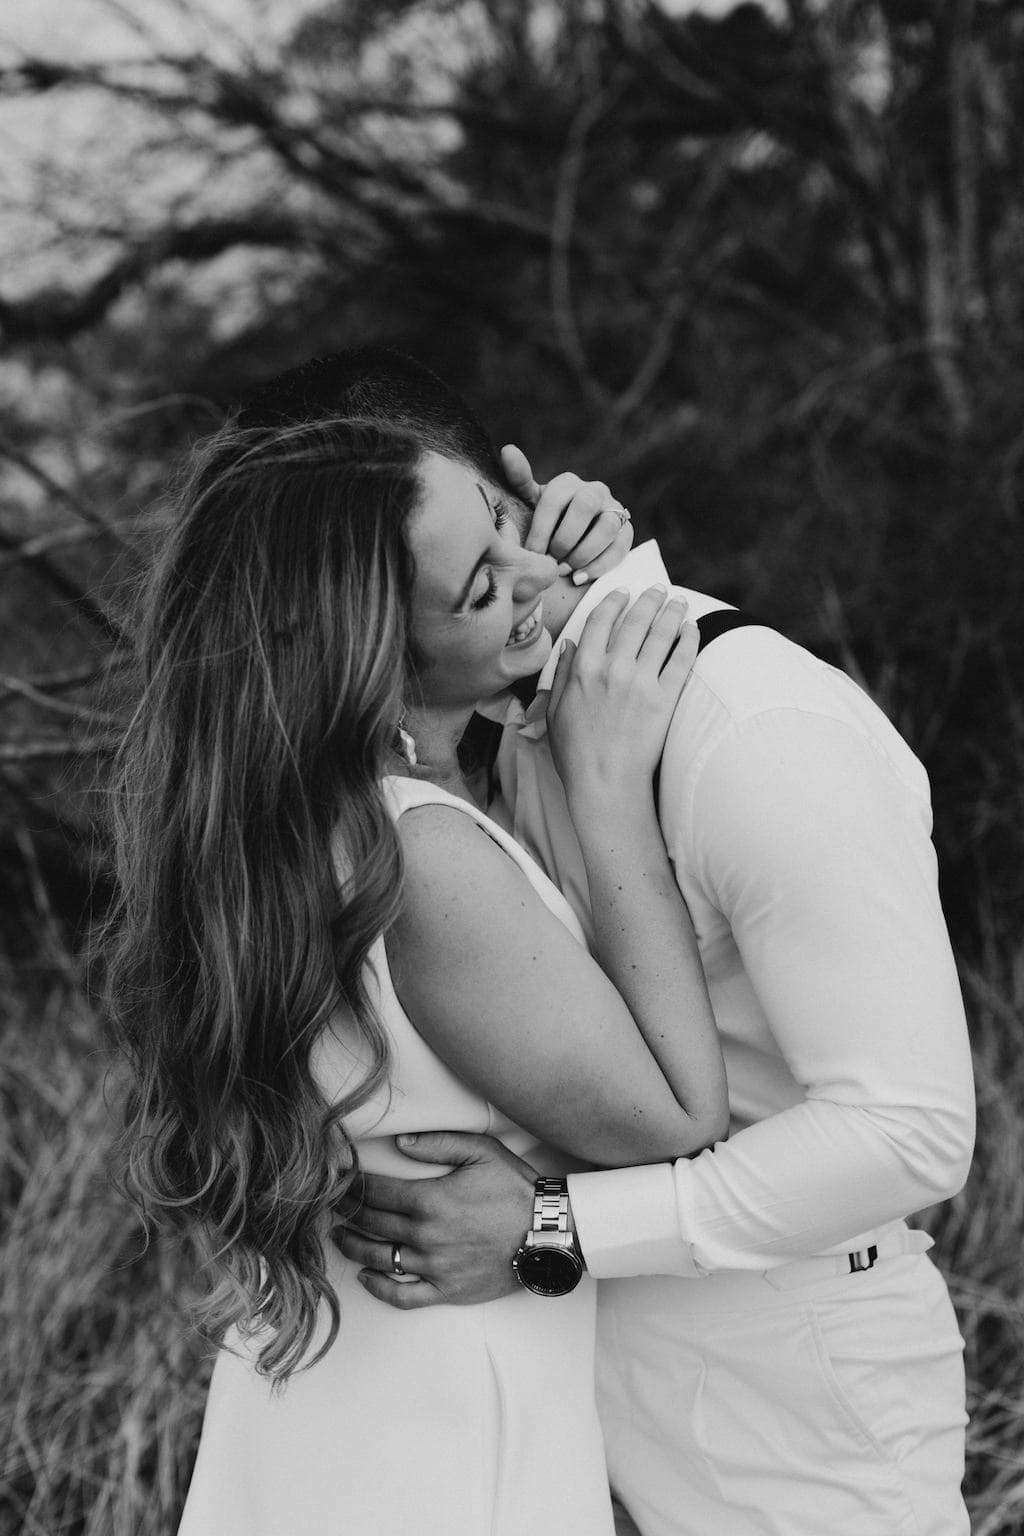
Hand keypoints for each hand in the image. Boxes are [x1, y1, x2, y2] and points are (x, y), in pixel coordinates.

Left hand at [332, 1131, 535, 1309]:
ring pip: (379, 1258)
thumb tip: (399, 1143)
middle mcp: (425, 1236)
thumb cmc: (515, 1189)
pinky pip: (403, 1296)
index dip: (350, 1182)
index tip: (335, 1176)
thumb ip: (438, 1144)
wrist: (548, 1233)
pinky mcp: (446, 1290)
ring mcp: (433, 1267)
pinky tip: (366, 1277)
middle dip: (345, 1210)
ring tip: (338, 1236)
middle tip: (329, 1201)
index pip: (376, 1190)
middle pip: (371, 1222)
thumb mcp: (481, 1152)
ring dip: (352, 1246)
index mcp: (429, 1200)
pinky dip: (380, 1288)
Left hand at [501, 443, 633, 583]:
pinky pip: (619, 547)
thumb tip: (508, 449)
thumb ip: (519, 480)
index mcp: (567, 482)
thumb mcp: (531, 503)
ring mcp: (614, 509)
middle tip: (551, 560)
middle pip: (584, 507)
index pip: (554, 499)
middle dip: (565, 538)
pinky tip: (579, 577)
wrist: (573, 541)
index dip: (541, 530)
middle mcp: (594, 490)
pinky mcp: (627, 531)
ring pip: (606, 526)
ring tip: (565, 570)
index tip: (531, 553)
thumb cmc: (547, 522)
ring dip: (583, 552)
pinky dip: (599, 566)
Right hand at [546, 586, 698, 803]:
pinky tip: (692, 629)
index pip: (601, 619)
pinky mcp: (665, 699)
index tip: (623, 593)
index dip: (614, 601)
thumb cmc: (576, 753)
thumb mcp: (556, 710)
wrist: (605, 784)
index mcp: (583, 668)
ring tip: (679, 602)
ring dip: (673, 612)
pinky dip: (688, 639)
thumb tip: (571, 643)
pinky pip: (681, 659)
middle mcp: (613, 668)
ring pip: (662, 633)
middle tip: (659, 589)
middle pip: (636, 620)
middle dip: (649, 599)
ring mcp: (641, 682)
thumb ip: (562, 673)